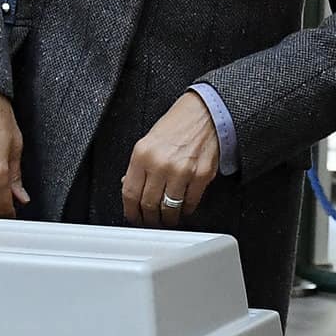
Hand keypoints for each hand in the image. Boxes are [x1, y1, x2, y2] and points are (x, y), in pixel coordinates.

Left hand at [122, 92, 219, 228]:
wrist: (205, 114)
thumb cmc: (178, 125)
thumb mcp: (148, 141)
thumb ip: (138, 166)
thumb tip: (130, 186)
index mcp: (142, 154)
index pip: (130, 193)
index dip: (131, 211)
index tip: (134, 217)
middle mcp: (160, 164)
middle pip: (148, 204)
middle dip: (148, 219)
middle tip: (150, 222)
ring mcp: (182, 171)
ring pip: (169, 208)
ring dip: (167, 219)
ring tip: (167, 219)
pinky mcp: (201, 176)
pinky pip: (190, 202)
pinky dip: (186, 210)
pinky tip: (183, 209)